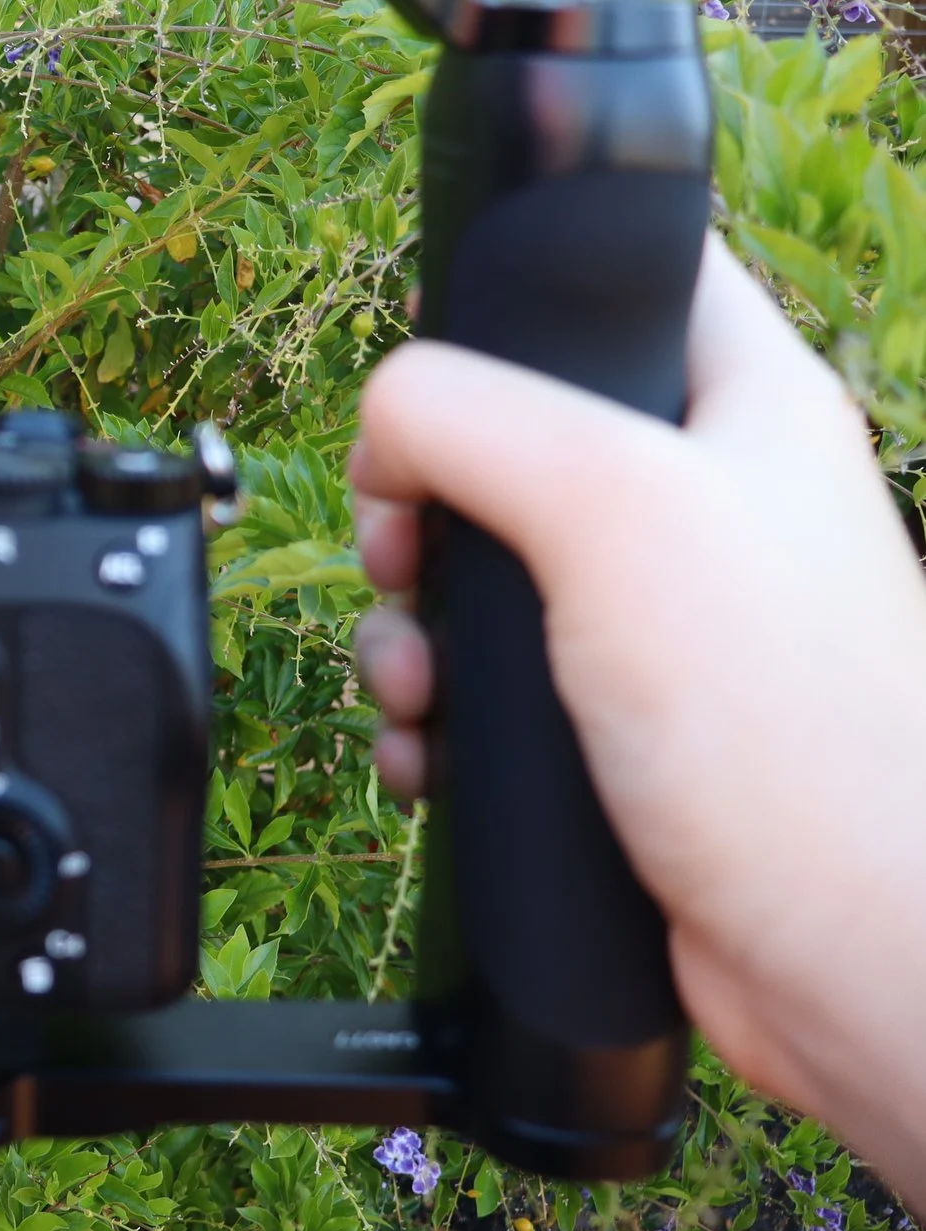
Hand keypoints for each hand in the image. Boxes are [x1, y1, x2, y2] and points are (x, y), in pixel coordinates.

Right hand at [350, 241, 925, 1197]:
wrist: (847, 958)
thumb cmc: (785, 730)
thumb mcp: (610, 504)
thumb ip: (469, 416)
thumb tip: (384, 424)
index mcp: (745, 404)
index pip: (628, 273)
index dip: (517, 289)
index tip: (436, 348)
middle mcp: (703, 501)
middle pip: (506, 433)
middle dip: (418, 496)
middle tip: (405, 547)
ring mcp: (659, 620)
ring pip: (475, 571)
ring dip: (406, 625)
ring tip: (416, 684)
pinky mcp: (615, 726)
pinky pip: (481, 687)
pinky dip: (432, 716)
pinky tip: (430, 752)